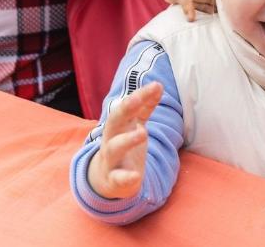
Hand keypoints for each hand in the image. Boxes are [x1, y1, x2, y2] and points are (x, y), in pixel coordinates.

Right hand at [87, 83, 162, 198]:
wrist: (106, 179)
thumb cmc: (123, 146)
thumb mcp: (133, 125)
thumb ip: (145, 107)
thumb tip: (157, 85)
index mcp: (118, 125)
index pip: (127, 107)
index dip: (140, 95)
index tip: (156, 85)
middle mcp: (111, 139)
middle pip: (114, 121)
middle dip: (124, 109)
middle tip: (136, 99)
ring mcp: (111, 159)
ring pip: (114, 148)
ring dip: (127, 140)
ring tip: (142, 133)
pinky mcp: (114, 180)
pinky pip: (118, 178)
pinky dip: (126, 178)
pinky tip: (135, 176)